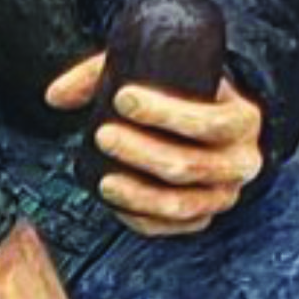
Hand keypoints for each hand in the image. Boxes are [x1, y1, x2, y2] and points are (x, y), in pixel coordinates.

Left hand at [45, 44, 263, 236]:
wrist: (213, 121)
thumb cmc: (185, 93)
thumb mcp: (159, 70)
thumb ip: (104, 74)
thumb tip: (54, 97)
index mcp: (244, 119)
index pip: (211, 122)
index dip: (166, 113)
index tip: (122, 98)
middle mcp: (243, 162)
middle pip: (191, 166)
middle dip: (142, 152)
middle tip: (103, 135)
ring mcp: (225, 195)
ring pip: (182, 204)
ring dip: (139, 194)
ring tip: (104, 181)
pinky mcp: (205, 217)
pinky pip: (173, 228)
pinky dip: (142, 218)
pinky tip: (114, 202)